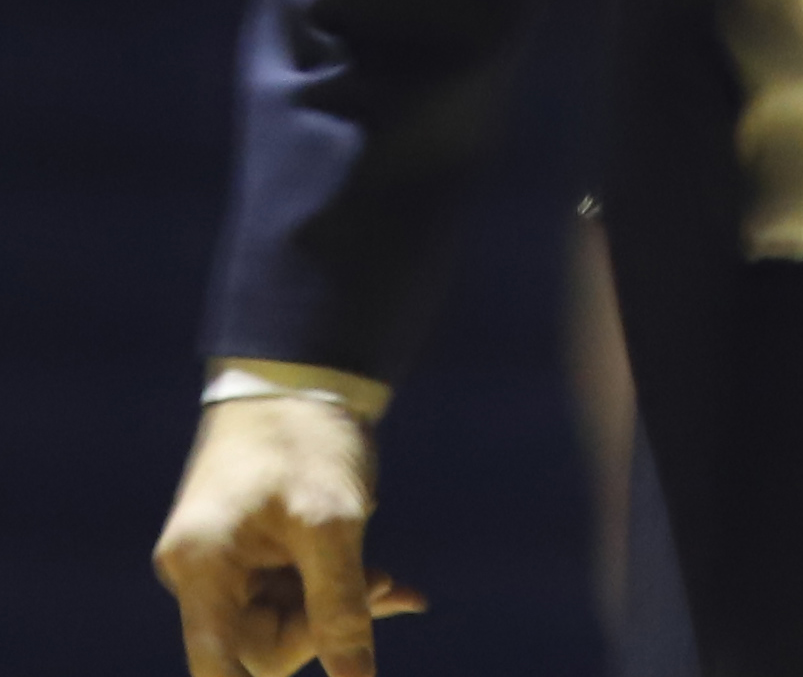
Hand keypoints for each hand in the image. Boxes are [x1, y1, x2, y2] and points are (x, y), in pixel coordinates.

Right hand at [154, 397, 425, 675]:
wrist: (305, 364)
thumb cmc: (307, 433)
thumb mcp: (332, 520)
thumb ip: (340, 606)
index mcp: (202, 567)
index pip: (218, 669)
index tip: (323, 672)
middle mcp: (203, 571)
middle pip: (259, 644)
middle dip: (321, 626)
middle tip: (381, 584)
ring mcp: (228, 559)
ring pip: (283, 617)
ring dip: (338, 604)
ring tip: (390, 578)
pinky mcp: (256, 547)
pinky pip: (294, 589)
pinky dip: (339, 587)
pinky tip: (393, 587)